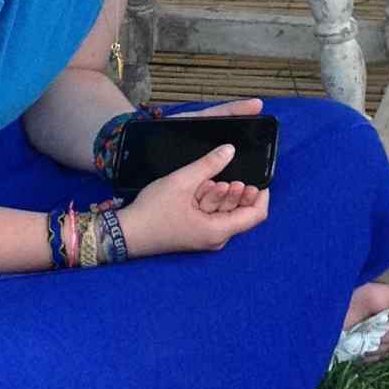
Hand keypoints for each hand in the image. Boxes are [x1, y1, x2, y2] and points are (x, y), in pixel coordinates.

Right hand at [117, 146, 270, 256]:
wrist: (127, 232)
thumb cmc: (152, 211)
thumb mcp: (182, 182)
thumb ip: (209, 164)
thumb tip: (230, 149)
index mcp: (217, 231)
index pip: (256, 216)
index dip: (262, 196)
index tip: (259, 179)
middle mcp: (216, 238)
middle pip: (241, 212)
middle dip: (236, 191)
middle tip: (227, 178)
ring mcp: (206, 237)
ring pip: (226, 212)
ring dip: (221, 194)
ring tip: (209, 182)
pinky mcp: (196, 233)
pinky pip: (213, 215)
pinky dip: (209, 200)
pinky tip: (200, 188)